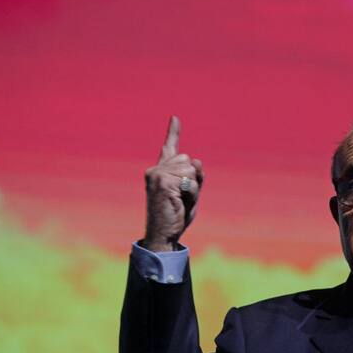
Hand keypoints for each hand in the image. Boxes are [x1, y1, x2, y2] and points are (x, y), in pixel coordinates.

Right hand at [142, 116, 203, 251]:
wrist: (163, 235)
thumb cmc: (177, 216)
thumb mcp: (191, 193)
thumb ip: (195, 175)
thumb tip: (196, 159)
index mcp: (160, 172)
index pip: (169, 148)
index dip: (173, 132)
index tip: (175, 118)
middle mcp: (156, 170)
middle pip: (188, 160)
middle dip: (193, 178)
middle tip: (182, 197)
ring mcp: (157, 175)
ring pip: (190, 169)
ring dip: (193, 187)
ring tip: (180, 201)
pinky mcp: (163, 182)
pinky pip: (190, 180)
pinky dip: (192, 192)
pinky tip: (180, 202)